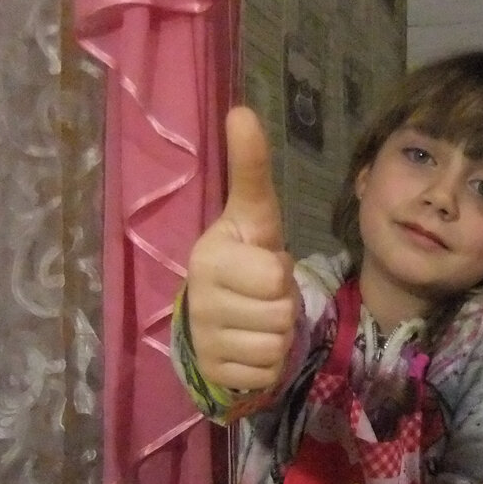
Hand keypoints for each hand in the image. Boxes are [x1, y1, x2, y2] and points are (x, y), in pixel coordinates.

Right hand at [185, 106, 298, 392]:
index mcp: (208, 258)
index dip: (281, 274)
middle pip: (281, 313)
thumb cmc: (242, 261)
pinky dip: (268, 365)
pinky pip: (266, 374)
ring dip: (278, 337)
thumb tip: (241, 110)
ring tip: (258, 321)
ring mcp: (202, 340)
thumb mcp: (253, 216)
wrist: (215, 318)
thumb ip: (251, 169)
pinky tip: (250, 348)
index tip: (261, 266)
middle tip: (263, 299)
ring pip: (275, 347)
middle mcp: (199, 300)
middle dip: (283, 308)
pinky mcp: (212, 373)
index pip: (276, 276)